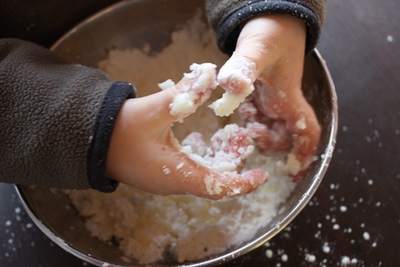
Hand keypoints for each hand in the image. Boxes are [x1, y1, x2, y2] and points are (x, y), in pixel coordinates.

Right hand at [106, 64, 266, 199]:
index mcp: (176, 175)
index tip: (262, 177)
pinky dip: (203, 159)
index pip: (217, 188)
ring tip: (231, 141)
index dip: (242, 185)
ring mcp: (165, 180)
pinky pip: (188, 171)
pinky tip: (205, 142)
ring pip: (201, 177)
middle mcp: (173, 183)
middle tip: (244, 144)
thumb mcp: (153, 110)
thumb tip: (209, 75)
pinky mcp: (159, 172)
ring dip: (219, 162)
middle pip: (213, 182)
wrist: (88, 140)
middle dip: (234, 167)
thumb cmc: (118, 131)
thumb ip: (183, 94)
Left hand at [218, 15, 320, 179]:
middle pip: (286, 136)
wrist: (271, 15)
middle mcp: (283, 101)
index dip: (305, 153)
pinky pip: (260, 114)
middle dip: (271, 142)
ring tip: (246, 116)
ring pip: (272, 126)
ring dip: (258, 129)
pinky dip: (250, 116)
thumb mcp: (256, 49)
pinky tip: (240, 106)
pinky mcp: (263, 92)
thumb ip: (244, 66)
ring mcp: (273, 97)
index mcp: (288, 97)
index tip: (296, 170)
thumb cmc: (271, 30)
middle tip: (253, 133)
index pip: (306, 131)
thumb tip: (230, 84)